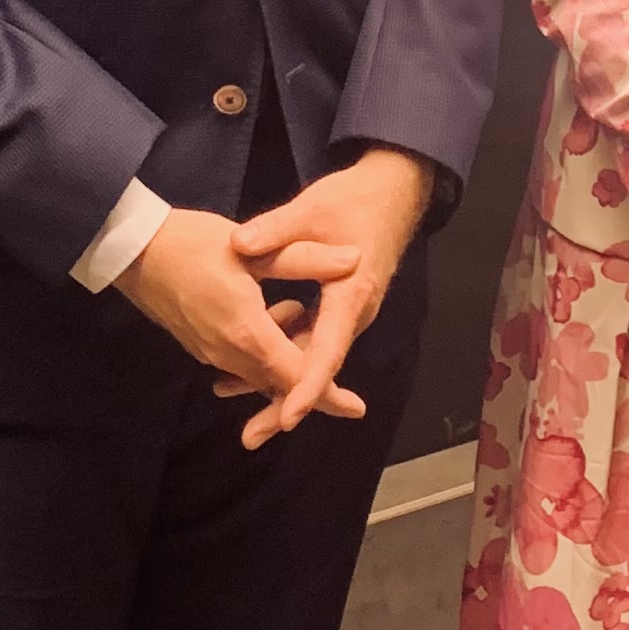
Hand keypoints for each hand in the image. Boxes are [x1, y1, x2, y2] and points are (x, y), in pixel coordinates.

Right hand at [115, 206, 366, 424]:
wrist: (133, 250)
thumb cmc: (191, 244)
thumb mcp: (252, 248)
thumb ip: (304, 258)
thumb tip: (354, 259)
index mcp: (247, 333)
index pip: (297, 376)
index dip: (329, 394)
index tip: (357, 409)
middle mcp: (229, 353)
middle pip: (280, 385)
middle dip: (311, 384)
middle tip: (344, 383)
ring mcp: (210, 353)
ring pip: (260, 374)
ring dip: (286, 359)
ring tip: (300, 312)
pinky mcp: (199, 345)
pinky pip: (241, 363)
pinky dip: (265, 350)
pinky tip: (273, 312)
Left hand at [226, 146, 433, 446]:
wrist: (392, 193)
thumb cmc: (356, 200)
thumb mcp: (312, 209)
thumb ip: (276, 229)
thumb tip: (238, 245)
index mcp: (351, 294)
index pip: (328, 350)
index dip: (307, 386)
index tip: (288, 417)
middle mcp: (353, 314)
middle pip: (319, 368)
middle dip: (286, 402)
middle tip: (251, 436)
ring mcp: (346, 314)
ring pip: (312, 358)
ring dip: (279, 383)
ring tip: (236, 407)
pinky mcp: (337, 309)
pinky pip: (311, 342)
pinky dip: (282, 355)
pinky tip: (247, 367)